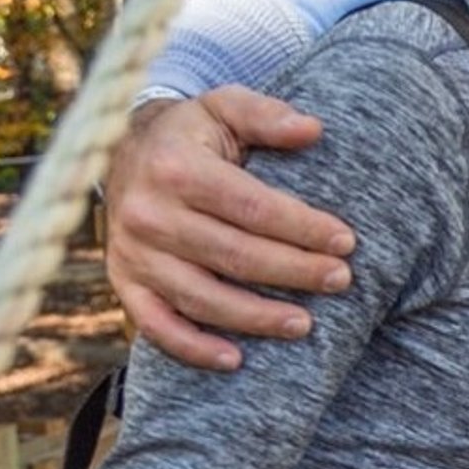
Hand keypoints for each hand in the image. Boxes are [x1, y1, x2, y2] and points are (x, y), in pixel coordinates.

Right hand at [103, 88, 356, 370]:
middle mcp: (149, 214)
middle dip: (294, 272)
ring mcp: (133, 254)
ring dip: (256, 318)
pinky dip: (193, 348)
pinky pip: (157, 326)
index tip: (347, 241)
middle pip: (234, 256)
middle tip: (340, 281)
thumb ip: (266, 115)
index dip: (303, 227)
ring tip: (305, 325)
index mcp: (177, 168)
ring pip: (201, 297)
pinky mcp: (125, 283)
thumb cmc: (192, 134)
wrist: (121, 151)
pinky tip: (235, 360)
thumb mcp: (224, 107)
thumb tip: (313, 130)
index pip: (252, 207)